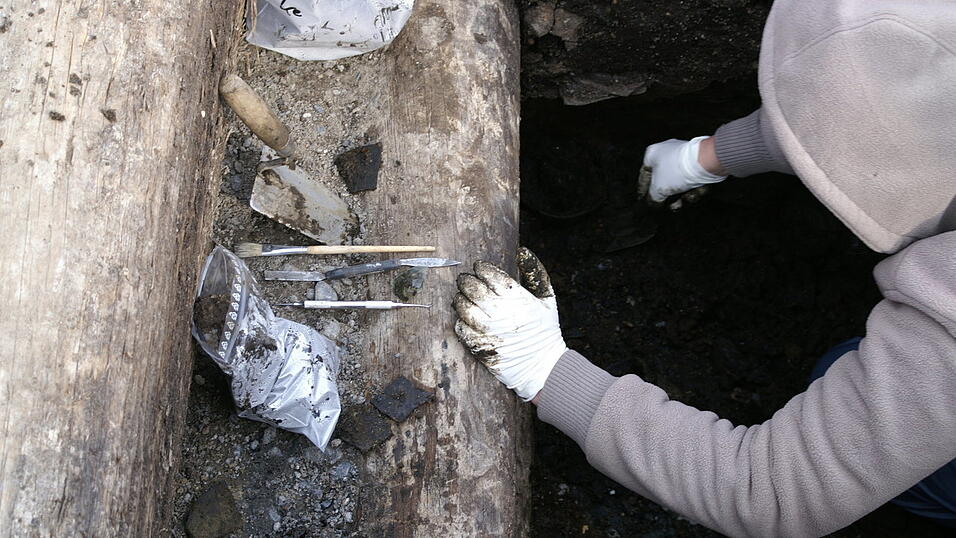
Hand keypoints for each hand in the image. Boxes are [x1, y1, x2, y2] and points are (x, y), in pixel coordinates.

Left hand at [453, 248, 566, 401]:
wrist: (543, 367)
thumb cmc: (545, 330)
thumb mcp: (548, 298)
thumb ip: (536, 272)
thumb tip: (522, 251)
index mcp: (517, 299)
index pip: (490, 275)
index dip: (481, 268)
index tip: (478, 267)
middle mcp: (501, 313)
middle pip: (473, 288)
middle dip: (466, 280)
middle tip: (465, 279)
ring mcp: (488, 331)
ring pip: (463, 307)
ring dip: (459, 298)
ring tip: (462, 296)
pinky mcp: (479, 346)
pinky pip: (461, 328)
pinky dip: (460, 320)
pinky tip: (465, 316)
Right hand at [638, 136, 727, 208]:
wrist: (706, 162)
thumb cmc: (677, 170)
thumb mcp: (658, 189)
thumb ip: (653, 198)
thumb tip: (654, 202)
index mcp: (654, 153)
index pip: (645, 174)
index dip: (643, 189)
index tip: (643, 199)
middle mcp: (668, 152)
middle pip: (664, 179)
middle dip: (667, 196)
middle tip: (666, 205)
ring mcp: (685, 157)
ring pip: (679, 182)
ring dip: (680, 196)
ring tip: (681, 204)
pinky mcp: (699, 162)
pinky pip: (692, 180)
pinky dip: (693, 190)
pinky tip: (694, 194)